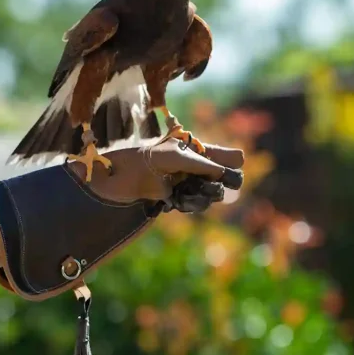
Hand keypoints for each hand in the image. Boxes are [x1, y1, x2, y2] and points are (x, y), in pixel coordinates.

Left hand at [67, 139, 244, 205]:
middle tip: (219, 183)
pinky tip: (177, 200)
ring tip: (188, 191)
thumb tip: (222, 174)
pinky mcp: (179, 200)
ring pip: (212, 194)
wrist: (120, 179)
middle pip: (224, 177)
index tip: (233, 166)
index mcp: (194, 149)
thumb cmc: (144, 160)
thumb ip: (199, 163)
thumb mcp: (174, 157)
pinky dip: (191, 203)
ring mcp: (188, 183)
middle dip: (222, 181)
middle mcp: (195, 166)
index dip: (231, 161)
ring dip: (204, 194)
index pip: (224, 155)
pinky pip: (197, 204)